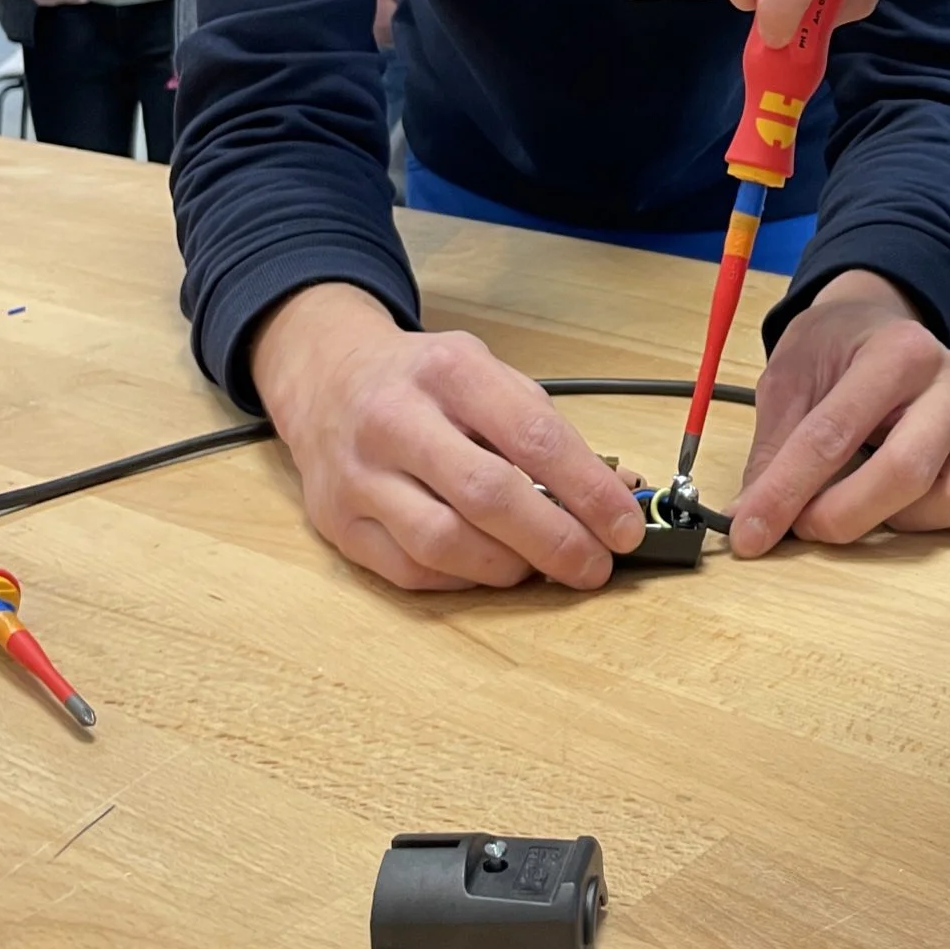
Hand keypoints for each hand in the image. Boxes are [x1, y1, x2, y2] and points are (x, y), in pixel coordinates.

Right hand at [250, 283, 645, 591]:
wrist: (325, 376)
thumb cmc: (423, 380)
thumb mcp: (487, 374)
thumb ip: (547, 428)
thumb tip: (616, 490)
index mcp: (449, 370)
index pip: (533, 435)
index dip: (588, 489)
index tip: (624, 526)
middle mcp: (397, 419)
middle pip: (488, 496)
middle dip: (556, 541)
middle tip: (594, 565)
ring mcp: (360, 475)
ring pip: (445, 543)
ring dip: (510, 567)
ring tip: (542, 565)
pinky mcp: (339, 523)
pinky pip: (413, 571)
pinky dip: (465, 578)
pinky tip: (491, 566)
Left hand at [732, 269, 949, 553]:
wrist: (879, 321)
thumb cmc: (836, 348)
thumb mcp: (788, 377)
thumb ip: (773, 447)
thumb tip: (750, 518)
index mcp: (899, 350)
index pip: (835, 434)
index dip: (786, 491)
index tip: (749, 533)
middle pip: (907, 473)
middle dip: (843, 515)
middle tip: (803, 526)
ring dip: (905, 519)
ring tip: (866, 497)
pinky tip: (918, 502)